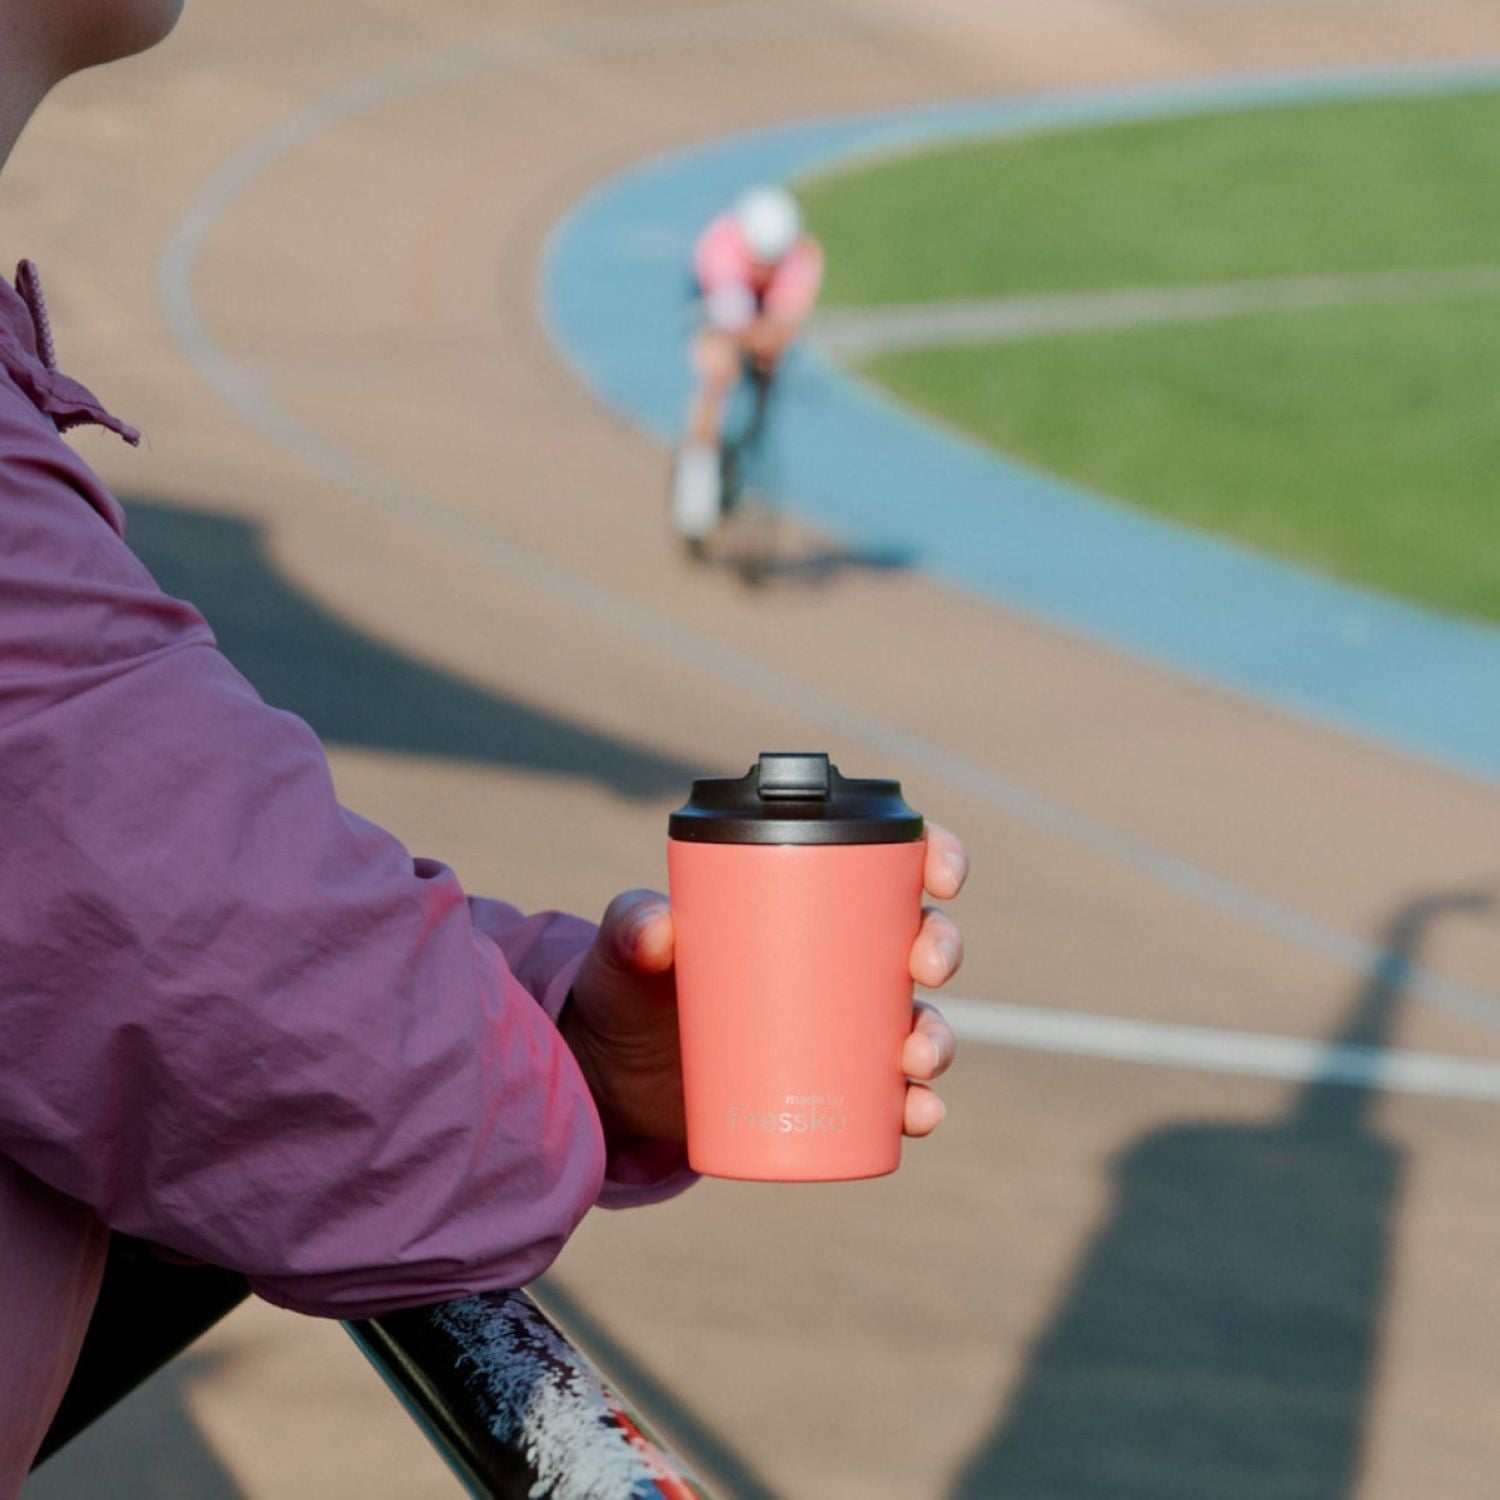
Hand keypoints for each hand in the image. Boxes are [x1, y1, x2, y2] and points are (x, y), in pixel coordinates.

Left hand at [560, 825, 966, 1147]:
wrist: (613, 1075)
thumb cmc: (629, 987)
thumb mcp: (625, 951)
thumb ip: (630, 928)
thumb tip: (658, 932)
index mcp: (806, 898)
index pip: (889, 862)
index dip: (937, 856)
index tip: (941, 876)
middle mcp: (838, 958)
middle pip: (920, 938)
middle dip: (942, 947)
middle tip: (922, 966)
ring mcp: (840, 1026)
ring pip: (920, 1020)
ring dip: (937, 1037)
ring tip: (914, 1057)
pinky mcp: (831, 1087)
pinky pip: (895, 1098)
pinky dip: (919, 1107)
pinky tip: (921, 1114)